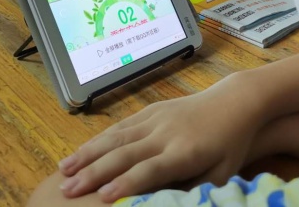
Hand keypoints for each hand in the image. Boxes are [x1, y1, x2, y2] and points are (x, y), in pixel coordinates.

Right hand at [58, 74, 266, 202]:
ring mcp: (156, 118)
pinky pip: (121, 126)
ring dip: (88, 154)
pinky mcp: (151, 110)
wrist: (235, 102)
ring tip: (63, 170)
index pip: (151, 170)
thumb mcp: (221, 175)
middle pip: (125, 153)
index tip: (102, 197)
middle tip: (68, 190)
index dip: (126, 183)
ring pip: (116, 137)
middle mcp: (166, 134)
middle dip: (94, 172)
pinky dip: (99, 139)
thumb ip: (194, 191)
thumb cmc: (230, 145)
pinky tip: (82, 150)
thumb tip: (165, 204)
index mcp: (185, 153)